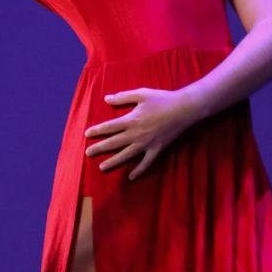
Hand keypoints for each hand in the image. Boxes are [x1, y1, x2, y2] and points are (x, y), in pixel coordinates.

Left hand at [84, 86, 198, 180]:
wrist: (184, 109)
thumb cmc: (162, 99)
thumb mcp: (141, 94)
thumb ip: (123, 97)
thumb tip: (106, 99)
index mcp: (131, 120)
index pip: (109, 127)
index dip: (97, 130)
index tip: (87, 134)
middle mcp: (136, 134)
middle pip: (114, 143)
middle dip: (100, 148)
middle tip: (87, 153)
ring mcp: (146, 144)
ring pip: (126, 155)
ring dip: (113, 162)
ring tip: (102, 167)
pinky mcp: (157, 149)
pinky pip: (146, 163)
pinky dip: (139, 171)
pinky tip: (131, 177)